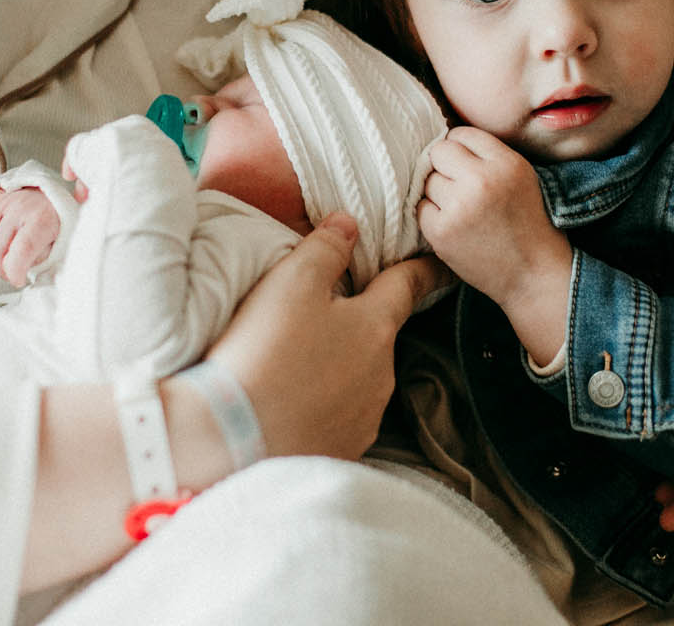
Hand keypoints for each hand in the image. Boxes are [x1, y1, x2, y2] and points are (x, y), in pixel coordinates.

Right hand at [0, 188, 61, 290]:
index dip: (17, 271)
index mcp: (41, 219)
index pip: (22, 250)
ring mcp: (2, 203)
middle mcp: (19, 208)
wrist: (55, 191)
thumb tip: (25, 274)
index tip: (20, 282)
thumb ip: (45, 257)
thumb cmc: (59, 220)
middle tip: (10, 278)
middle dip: (2, 269)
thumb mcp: (63, 240)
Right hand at [206, 213, 451, 459]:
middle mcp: (381, 374)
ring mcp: (365, 416)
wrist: (234, 440)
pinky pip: (340, 414)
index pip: (409, 286)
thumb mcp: (292, 282)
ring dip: (338, 366)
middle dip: (359, 323)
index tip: (438, 263)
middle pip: (377, 334)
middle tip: (319, 317)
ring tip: (294, 364)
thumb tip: (350, 225)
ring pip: (360, 376)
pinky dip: (323, 403)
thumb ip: (325, 248)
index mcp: (375, 327)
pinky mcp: (343, 448)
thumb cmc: (266, 351)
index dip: (424, 269)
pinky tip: (292, 401)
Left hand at [417, 127, 570, 306]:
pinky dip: (432, 216)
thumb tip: (445, 140)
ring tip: (463, 210)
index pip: (461, 133)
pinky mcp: (442, 231)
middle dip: (446, 167)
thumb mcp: (521, 176)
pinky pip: (420, 208)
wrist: (533, 274)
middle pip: (439, 152)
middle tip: (462, 188)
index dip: (461, 150)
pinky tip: (454, 226)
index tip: (467, 166)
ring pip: (428, 180)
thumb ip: (487, 155)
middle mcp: (482, 180)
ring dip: (439, 193)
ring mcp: (459, 206)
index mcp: (506, 163)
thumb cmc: (527, 224)